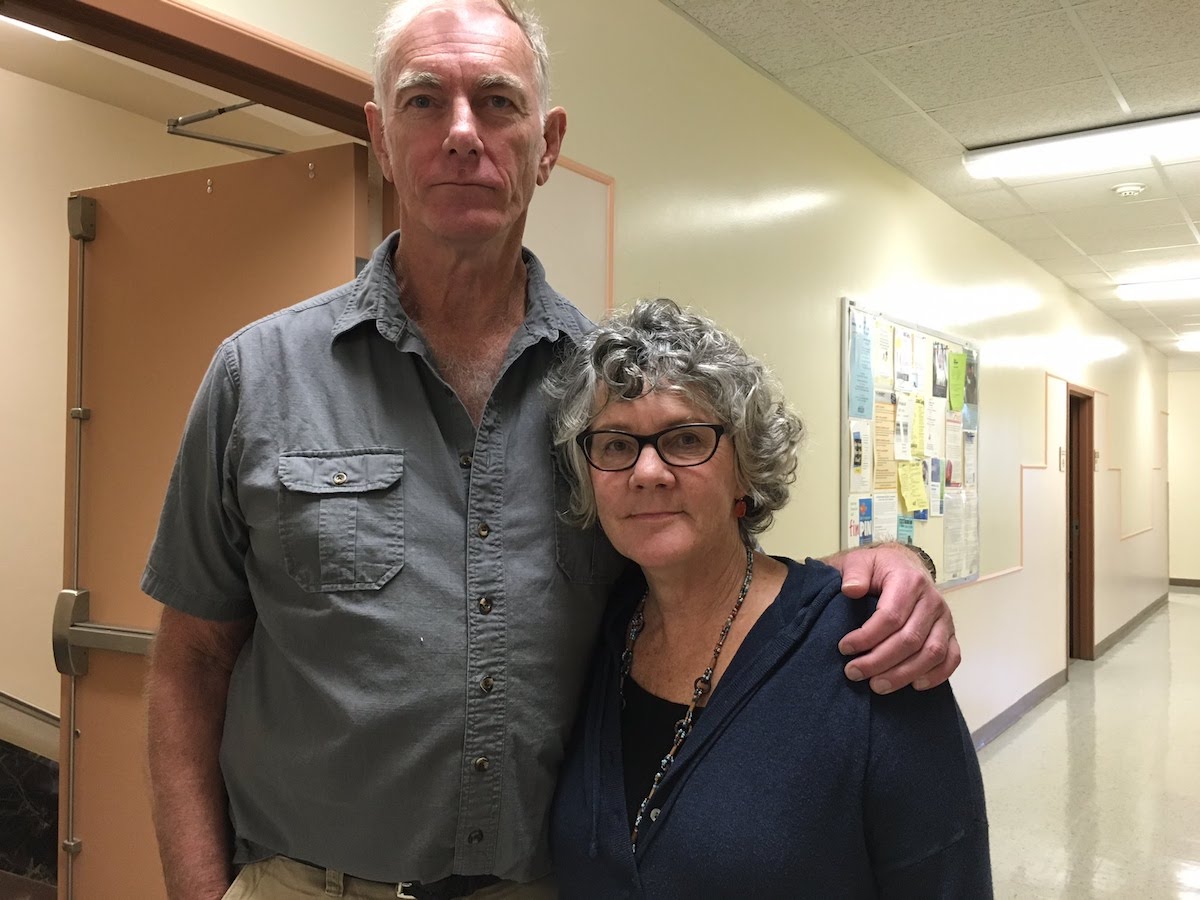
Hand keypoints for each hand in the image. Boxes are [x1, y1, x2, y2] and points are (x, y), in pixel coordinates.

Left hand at [825, 543, 959, 693]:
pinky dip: (937, 675)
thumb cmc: (878, 568)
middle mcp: (932, 600)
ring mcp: (944, 618)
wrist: (903, 566)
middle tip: (853, 672)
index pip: (890, 616)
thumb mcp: (860, 561)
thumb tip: (851, 589)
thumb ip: (854, 572)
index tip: (844, 648)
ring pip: (931, 653)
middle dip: (879, 661)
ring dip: (903, 674)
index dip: (866, 636)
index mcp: (909, 581)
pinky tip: (914, 685)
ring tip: (876, 685)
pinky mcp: (950, 633)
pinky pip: (952, 658)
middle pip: (910, 639)